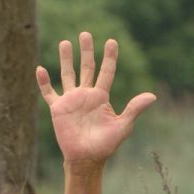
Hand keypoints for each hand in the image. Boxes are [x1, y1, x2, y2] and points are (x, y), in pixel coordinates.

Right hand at [36, 31, 155, 165]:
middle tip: (85, 34)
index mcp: (101, 97)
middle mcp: (86, 95)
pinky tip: (40, 69)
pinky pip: (49, 92)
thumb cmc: (105, 146)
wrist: (86, 159)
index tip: (112, 41)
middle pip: (87, 68)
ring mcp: (71, 101)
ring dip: (66, 59)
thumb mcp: (123, 126)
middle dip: (86, 51)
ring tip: (65, 42)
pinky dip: (43, 82)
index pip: (106, 72)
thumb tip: (153, 96)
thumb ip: (134, 109)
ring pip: (68, 74)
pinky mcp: (58, 109)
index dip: (109, 57)